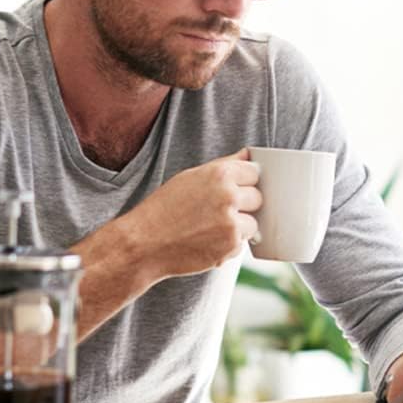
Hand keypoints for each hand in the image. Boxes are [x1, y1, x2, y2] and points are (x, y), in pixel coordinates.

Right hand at [121, 151, 261, 279]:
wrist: (144, 243)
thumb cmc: (164, 208)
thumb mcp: (190, 177)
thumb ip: (224, 166)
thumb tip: (248, 154)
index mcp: (220, 175)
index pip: (254, 172)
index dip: (244, 182)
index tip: (232, 188)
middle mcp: (228, 197)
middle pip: (258, 198)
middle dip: (244, 205)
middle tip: (217, 211)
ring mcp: (231, 224)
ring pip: (252, 223)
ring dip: (238, 227)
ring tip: (209, 228)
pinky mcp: (231, 247)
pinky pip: (241, 244)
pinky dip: (228, 245)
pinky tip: (206, 241)